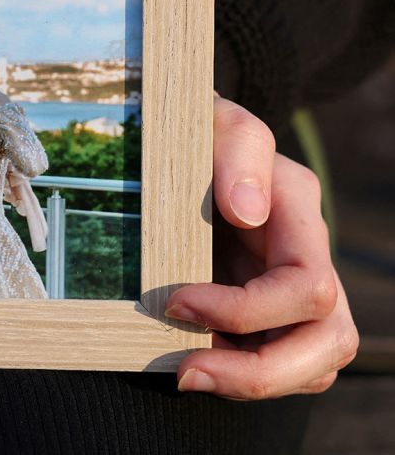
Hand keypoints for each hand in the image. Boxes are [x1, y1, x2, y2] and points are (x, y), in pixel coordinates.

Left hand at [165, 94, 357, 398]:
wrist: (181, 142)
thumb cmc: (196, 130)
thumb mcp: (213, 119)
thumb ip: (239, 148)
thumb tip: (248, 210)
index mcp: (298, 214)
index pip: (307, 286)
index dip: (244, 309)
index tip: (174, 302)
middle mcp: (307, 257)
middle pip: (329, 343)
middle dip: (262, 372)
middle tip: (188, 371)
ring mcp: (291, 290)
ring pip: (313, 365)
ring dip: (253, 383)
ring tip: (189, 375)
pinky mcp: (268, 313)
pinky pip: (278, 364)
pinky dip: (240, 376)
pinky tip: (195, 363)